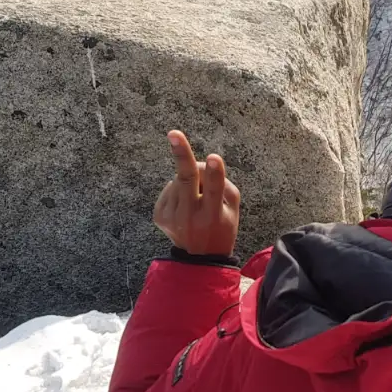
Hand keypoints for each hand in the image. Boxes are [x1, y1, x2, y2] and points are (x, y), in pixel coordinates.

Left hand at [153, 130, 240, 256]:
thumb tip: (198, 164)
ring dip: (189, 180)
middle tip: (174, 133)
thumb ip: (221, 184)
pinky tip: (185, 204)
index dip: (215, 173)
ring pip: (179, 180)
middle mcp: (190, 216)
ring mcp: (172, 217)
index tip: (213, 158)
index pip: (214, 189)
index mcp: (213, 214)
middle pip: (186, 179)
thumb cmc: (221, 226)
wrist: (199, 259)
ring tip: (196, 198)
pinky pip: (170, 189)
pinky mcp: (159, 216)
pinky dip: (179, 190)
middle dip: (181, 154)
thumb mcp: (232, 209)